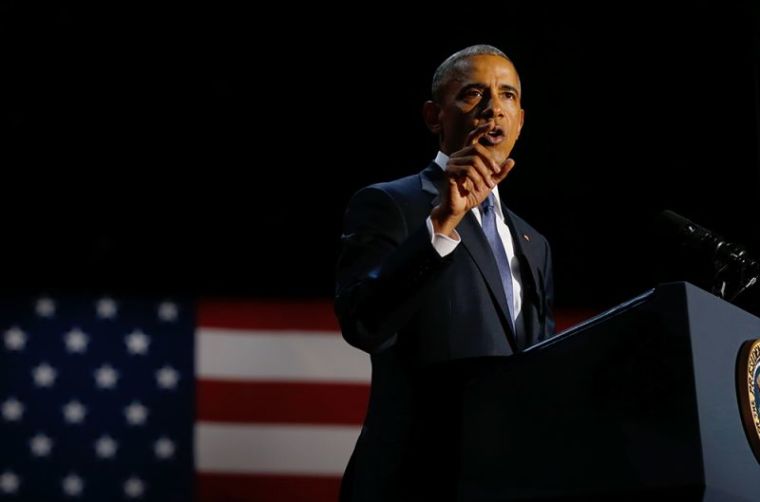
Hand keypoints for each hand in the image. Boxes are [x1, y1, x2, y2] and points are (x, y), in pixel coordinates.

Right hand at [431, 121, 514, 236]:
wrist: (459, 208)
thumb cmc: (471, 195)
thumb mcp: (489, 183)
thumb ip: (500, 173)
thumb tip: (512, 161)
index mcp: (466, 157)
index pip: (472, 138)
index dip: (481, 130)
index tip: (492, 123)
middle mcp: (457, 156)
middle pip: (476, 148)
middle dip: (489, 161)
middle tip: (495, 174)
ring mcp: (451, 163)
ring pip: (473, 161)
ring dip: (484, 174)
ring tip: (487, 185)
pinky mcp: (449, 172)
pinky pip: (467, 170)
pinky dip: (476, 179)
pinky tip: (476, 187)